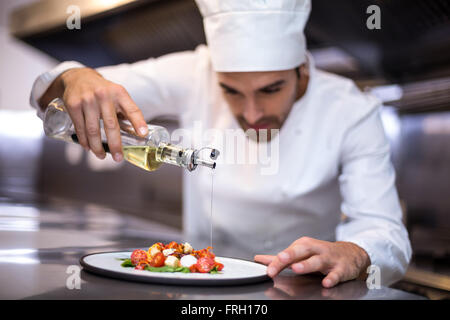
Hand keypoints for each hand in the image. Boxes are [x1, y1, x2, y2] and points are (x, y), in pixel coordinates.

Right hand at [53, 68, 147, 160]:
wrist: (78, 77)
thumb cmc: (103, 91)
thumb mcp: (118, 95)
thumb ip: (126, 112)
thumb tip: (138, 134)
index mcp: (119, 93)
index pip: (132, 109)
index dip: (138, 122)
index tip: (143, 135)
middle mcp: (104, 95)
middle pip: (111, 125)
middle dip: (115, 145)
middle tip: (118, 158)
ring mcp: (87, 100)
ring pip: (93, 130)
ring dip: (97, 147)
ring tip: (101, 156)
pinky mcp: (73, 105)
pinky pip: (80, 128)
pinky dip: (84, 141)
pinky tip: (88, 148)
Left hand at [254, 237, 370, 287]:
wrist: (351, 254)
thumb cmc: (321, 254)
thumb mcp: (301, 253)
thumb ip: (281, 258)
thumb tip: (259, 259)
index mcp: (304, 246)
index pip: (288, 253)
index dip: (276, 262)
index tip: (268, 270)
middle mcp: (316, 250)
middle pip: (301, 250)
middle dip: (289, 255)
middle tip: (279, 260)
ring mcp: (329, 259)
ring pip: (317, 260)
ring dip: (307, 264)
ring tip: (297, 269)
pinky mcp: (342, 268)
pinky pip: (336, 273)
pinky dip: (332, 278)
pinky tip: (326, 282)